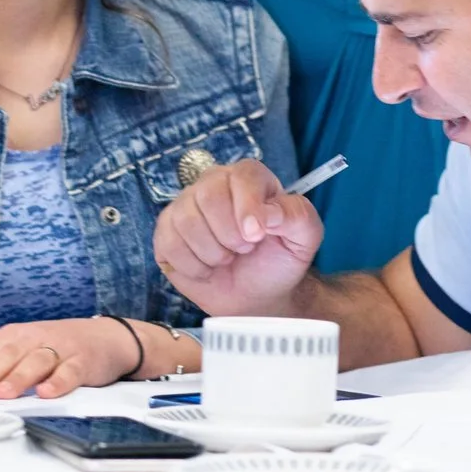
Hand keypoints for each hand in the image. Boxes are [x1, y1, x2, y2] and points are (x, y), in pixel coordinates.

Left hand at [0, 319, 142, 400]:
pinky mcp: (82, 361)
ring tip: (5, 394)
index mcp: (13, 335)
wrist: (105, 337)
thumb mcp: (23, 350)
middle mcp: (34, 338)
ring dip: (19, 377)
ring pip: (36, 361)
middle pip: (8, 354)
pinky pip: (69, 371)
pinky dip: (58, 382)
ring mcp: (59, 348)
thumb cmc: (54, 348)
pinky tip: (47, 393)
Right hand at [152, 160, 322, 314]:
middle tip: (244, 250)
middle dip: (228, 234)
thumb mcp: (304, 240)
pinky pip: (169, 243)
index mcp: (249, 179)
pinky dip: (192, 265)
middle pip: (208, 195)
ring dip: (212, 252)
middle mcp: (214, 184)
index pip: (242, 176)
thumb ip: (298, 216)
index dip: (247, 206)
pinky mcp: (166, 232)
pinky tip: (207, 269)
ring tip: (227, 259)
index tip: (256, 236)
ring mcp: (186, 207)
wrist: (256, 295)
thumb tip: (270, 212)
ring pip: (186, 220)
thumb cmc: (278, 262)